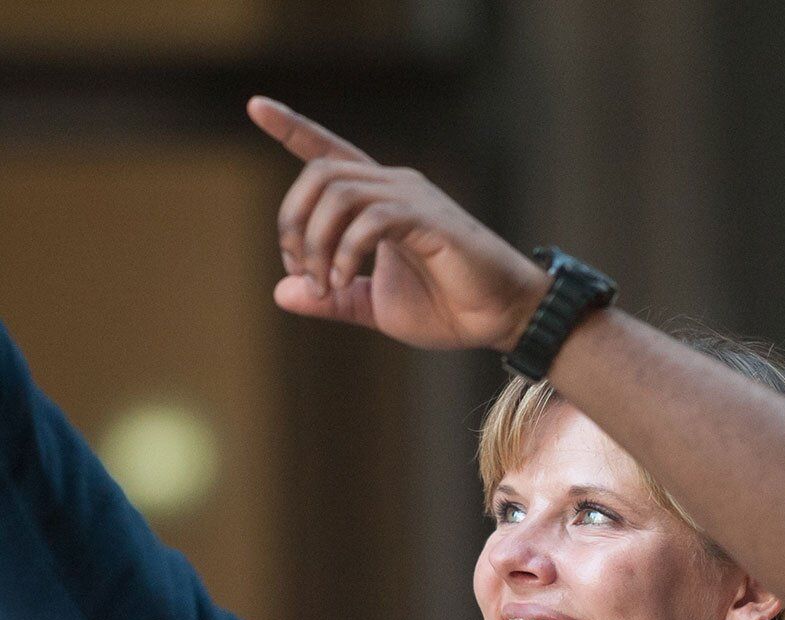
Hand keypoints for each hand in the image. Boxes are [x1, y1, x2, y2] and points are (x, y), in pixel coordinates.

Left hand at [246, 96, 549, 351]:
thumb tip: (282, 293)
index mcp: (381, 200)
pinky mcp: (429, 220)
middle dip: (292, 221)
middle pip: (320, 172)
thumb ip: (332, 297)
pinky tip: (342, 282)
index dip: (292, 128)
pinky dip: (345, 251)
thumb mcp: (375, 306)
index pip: (330, 153)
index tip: (256, 106)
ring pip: (338, 191)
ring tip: (323, 285)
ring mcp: (413, 198)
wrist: (500, 319)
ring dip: (315, 241)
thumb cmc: (448, 309)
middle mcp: (394, 187)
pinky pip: (371, 219)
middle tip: (297, 271)